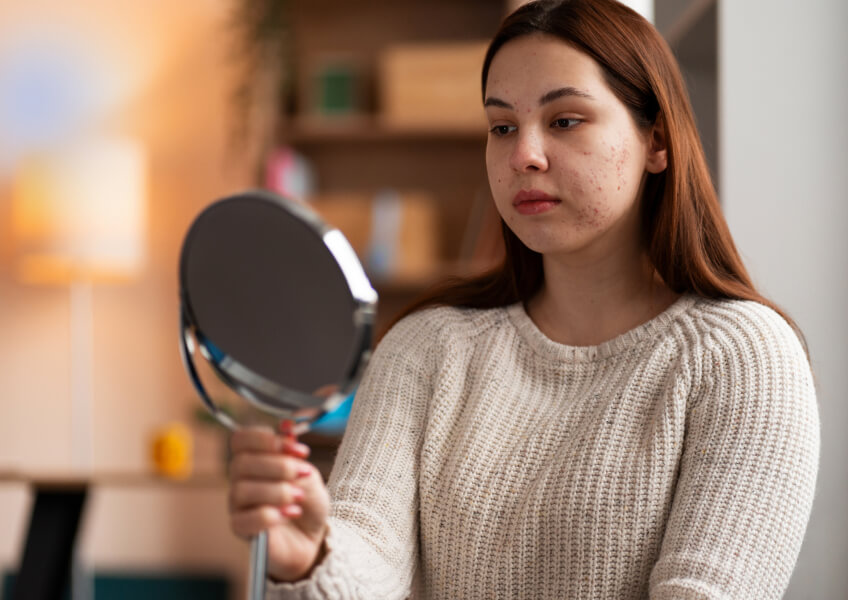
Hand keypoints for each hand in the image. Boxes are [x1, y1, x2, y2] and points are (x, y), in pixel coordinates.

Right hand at [228, 424, 329, 581]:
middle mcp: (240, 480)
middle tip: (302, 474)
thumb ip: (294, 453)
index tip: (295, 448)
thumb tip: (285, 425)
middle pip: (241, 463)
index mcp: (253, 460)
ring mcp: (238, 505)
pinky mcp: (241, 530)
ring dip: (277, 491)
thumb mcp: (307, 473)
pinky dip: (270, 514)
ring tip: (299, 497)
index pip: (240, 439)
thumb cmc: (307, 502)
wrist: (314, 536)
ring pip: (242, 490)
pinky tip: (291, 514)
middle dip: (278, 466)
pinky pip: (244, 519)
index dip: (265, 439)